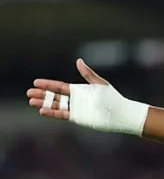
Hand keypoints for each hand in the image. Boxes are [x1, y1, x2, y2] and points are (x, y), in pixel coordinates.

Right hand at [26, 59, 149, 135]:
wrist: (121, 113)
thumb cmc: (113, 97)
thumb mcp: (99, 84)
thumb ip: (87, 74)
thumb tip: (78, 60)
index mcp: (79, 90)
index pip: (60, 87)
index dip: (48, 85)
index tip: (36, 82)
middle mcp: (76, 100)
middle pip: (55, 96)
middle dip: (42, 95)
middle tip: (29, 93)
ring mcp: (76, 109)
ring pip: (56, 106)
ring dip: (44, 104)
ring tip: (31, 102)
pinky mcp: (78, 118)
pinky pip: (63, 115)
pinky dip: (52, 113)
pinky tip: (42, 111)